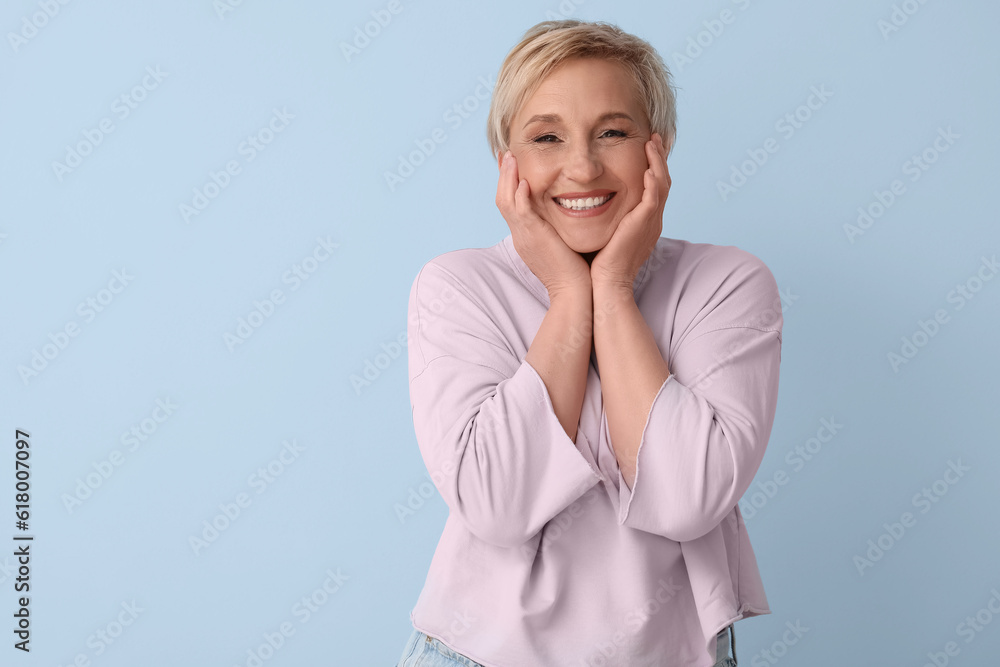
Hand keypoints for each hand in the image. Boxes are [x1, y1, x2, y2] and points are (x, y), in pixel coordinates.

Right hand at [495, 151, 591, 299]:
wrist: (574, 292)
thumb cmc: (576, 271)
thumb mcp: (563, 244)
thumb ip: (561, 226)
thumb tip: (572, 211)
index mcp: (526, 236)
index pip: (512, 204)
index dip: (510, 183)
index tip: (512, 165)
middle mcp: (520, 235)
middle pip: (502, 198)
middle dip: (503, 175)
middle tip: (505, 154)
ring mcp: (524, 237)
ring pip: (506, 202)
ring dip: (507, 178)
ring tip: (510, 158)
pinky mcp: (534, 239)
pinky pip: (521, 214)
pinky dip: (520, 196)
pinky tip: (524, 181)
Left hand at [590, 133, 670, 290]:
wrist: (605, 285)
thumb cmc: (599, 264)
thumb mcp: (604, 233)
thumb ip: (602, 216)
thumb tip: (585, 202)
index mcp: (643, 222)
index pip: (652, 188)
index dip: (652, 167)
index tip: (645, 148)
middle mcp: (651, 220)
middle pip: (662, 181)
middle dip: (659, 158)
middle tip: (654, 138)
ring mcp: (651, 222)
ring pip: (662, 184)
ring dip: (658, 161)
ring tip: (652, 143)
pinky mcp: (645, 225)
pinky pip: (654, 197)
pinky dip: (653, 180)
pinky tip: (647, 166)